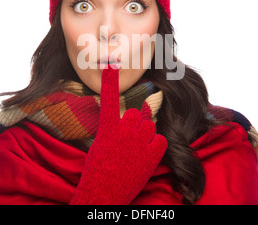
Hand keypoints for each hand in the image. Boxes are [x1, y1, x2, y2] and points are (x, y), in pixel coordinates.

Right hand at [69, 64, 167, 204]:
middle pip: (138, 113)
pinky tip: (144, 158)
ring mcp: (139, 142)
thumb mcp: (100, 145)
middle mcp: (124, 131)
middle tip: (129, 140)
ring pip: (150, 125)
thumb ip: (113, 129)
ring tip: (135, 152)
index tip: (110, 64)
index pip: (109, 100)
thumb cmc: (99, 170)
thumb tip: (125, 120)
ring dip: (145, 136)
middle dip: (135, 123)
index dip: (110, 81)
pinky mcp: (152, 153)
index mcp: (108, 128)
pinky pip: (159, 140)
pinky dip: (154, 148)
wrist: (104, 193)